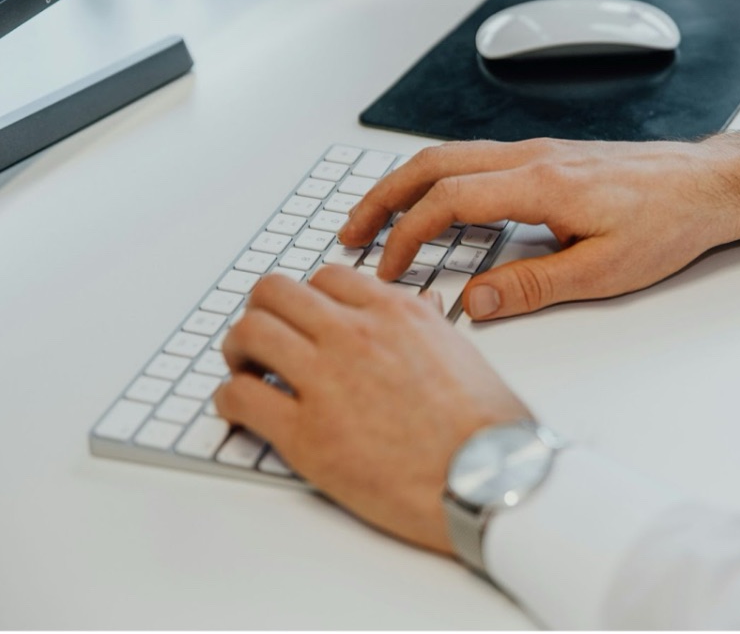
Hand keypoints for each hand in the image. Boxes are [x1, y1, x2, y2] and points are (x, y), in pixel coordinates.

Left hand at [212, 267, 530, 553]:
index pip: (327, 277)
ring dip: (238, 349)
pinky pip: (241, 397)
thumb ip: (430, 328)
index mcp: (397, 313)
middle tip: (263, 337)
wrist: (491, 479)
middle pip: (275, 292)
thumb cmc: (488, 427)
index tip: (306, 318)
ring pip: (250, 333)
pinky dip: (231, 400)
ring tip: (246, 369)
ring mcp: (327, 381)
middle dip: (262, 311)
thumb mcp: (464, 354)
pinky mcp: (306, 434)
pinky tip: (242, 410)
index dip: (309, 297)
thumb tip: (422, 311)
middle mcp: (356, 335)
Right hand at [338, 132, 739, 320]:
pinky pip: (476, 159)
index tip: (388, 268)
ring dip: (407, 184)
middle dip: (383, 197)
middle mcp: (532, 158)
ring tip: (379, 218)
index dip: (408, 234)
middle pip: (433, 163)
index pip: (448, 200)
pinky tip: (438, 205)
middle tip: (351, 233)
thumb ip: (533, 286)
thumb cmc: (669, 222)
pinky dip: (439, 179)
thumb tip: (474, 303)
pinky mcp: (549, 158)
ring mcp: (538, 153)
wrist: (709, 185)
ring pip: (451, 155)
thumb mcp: (605, 271)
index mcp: (542, 185)